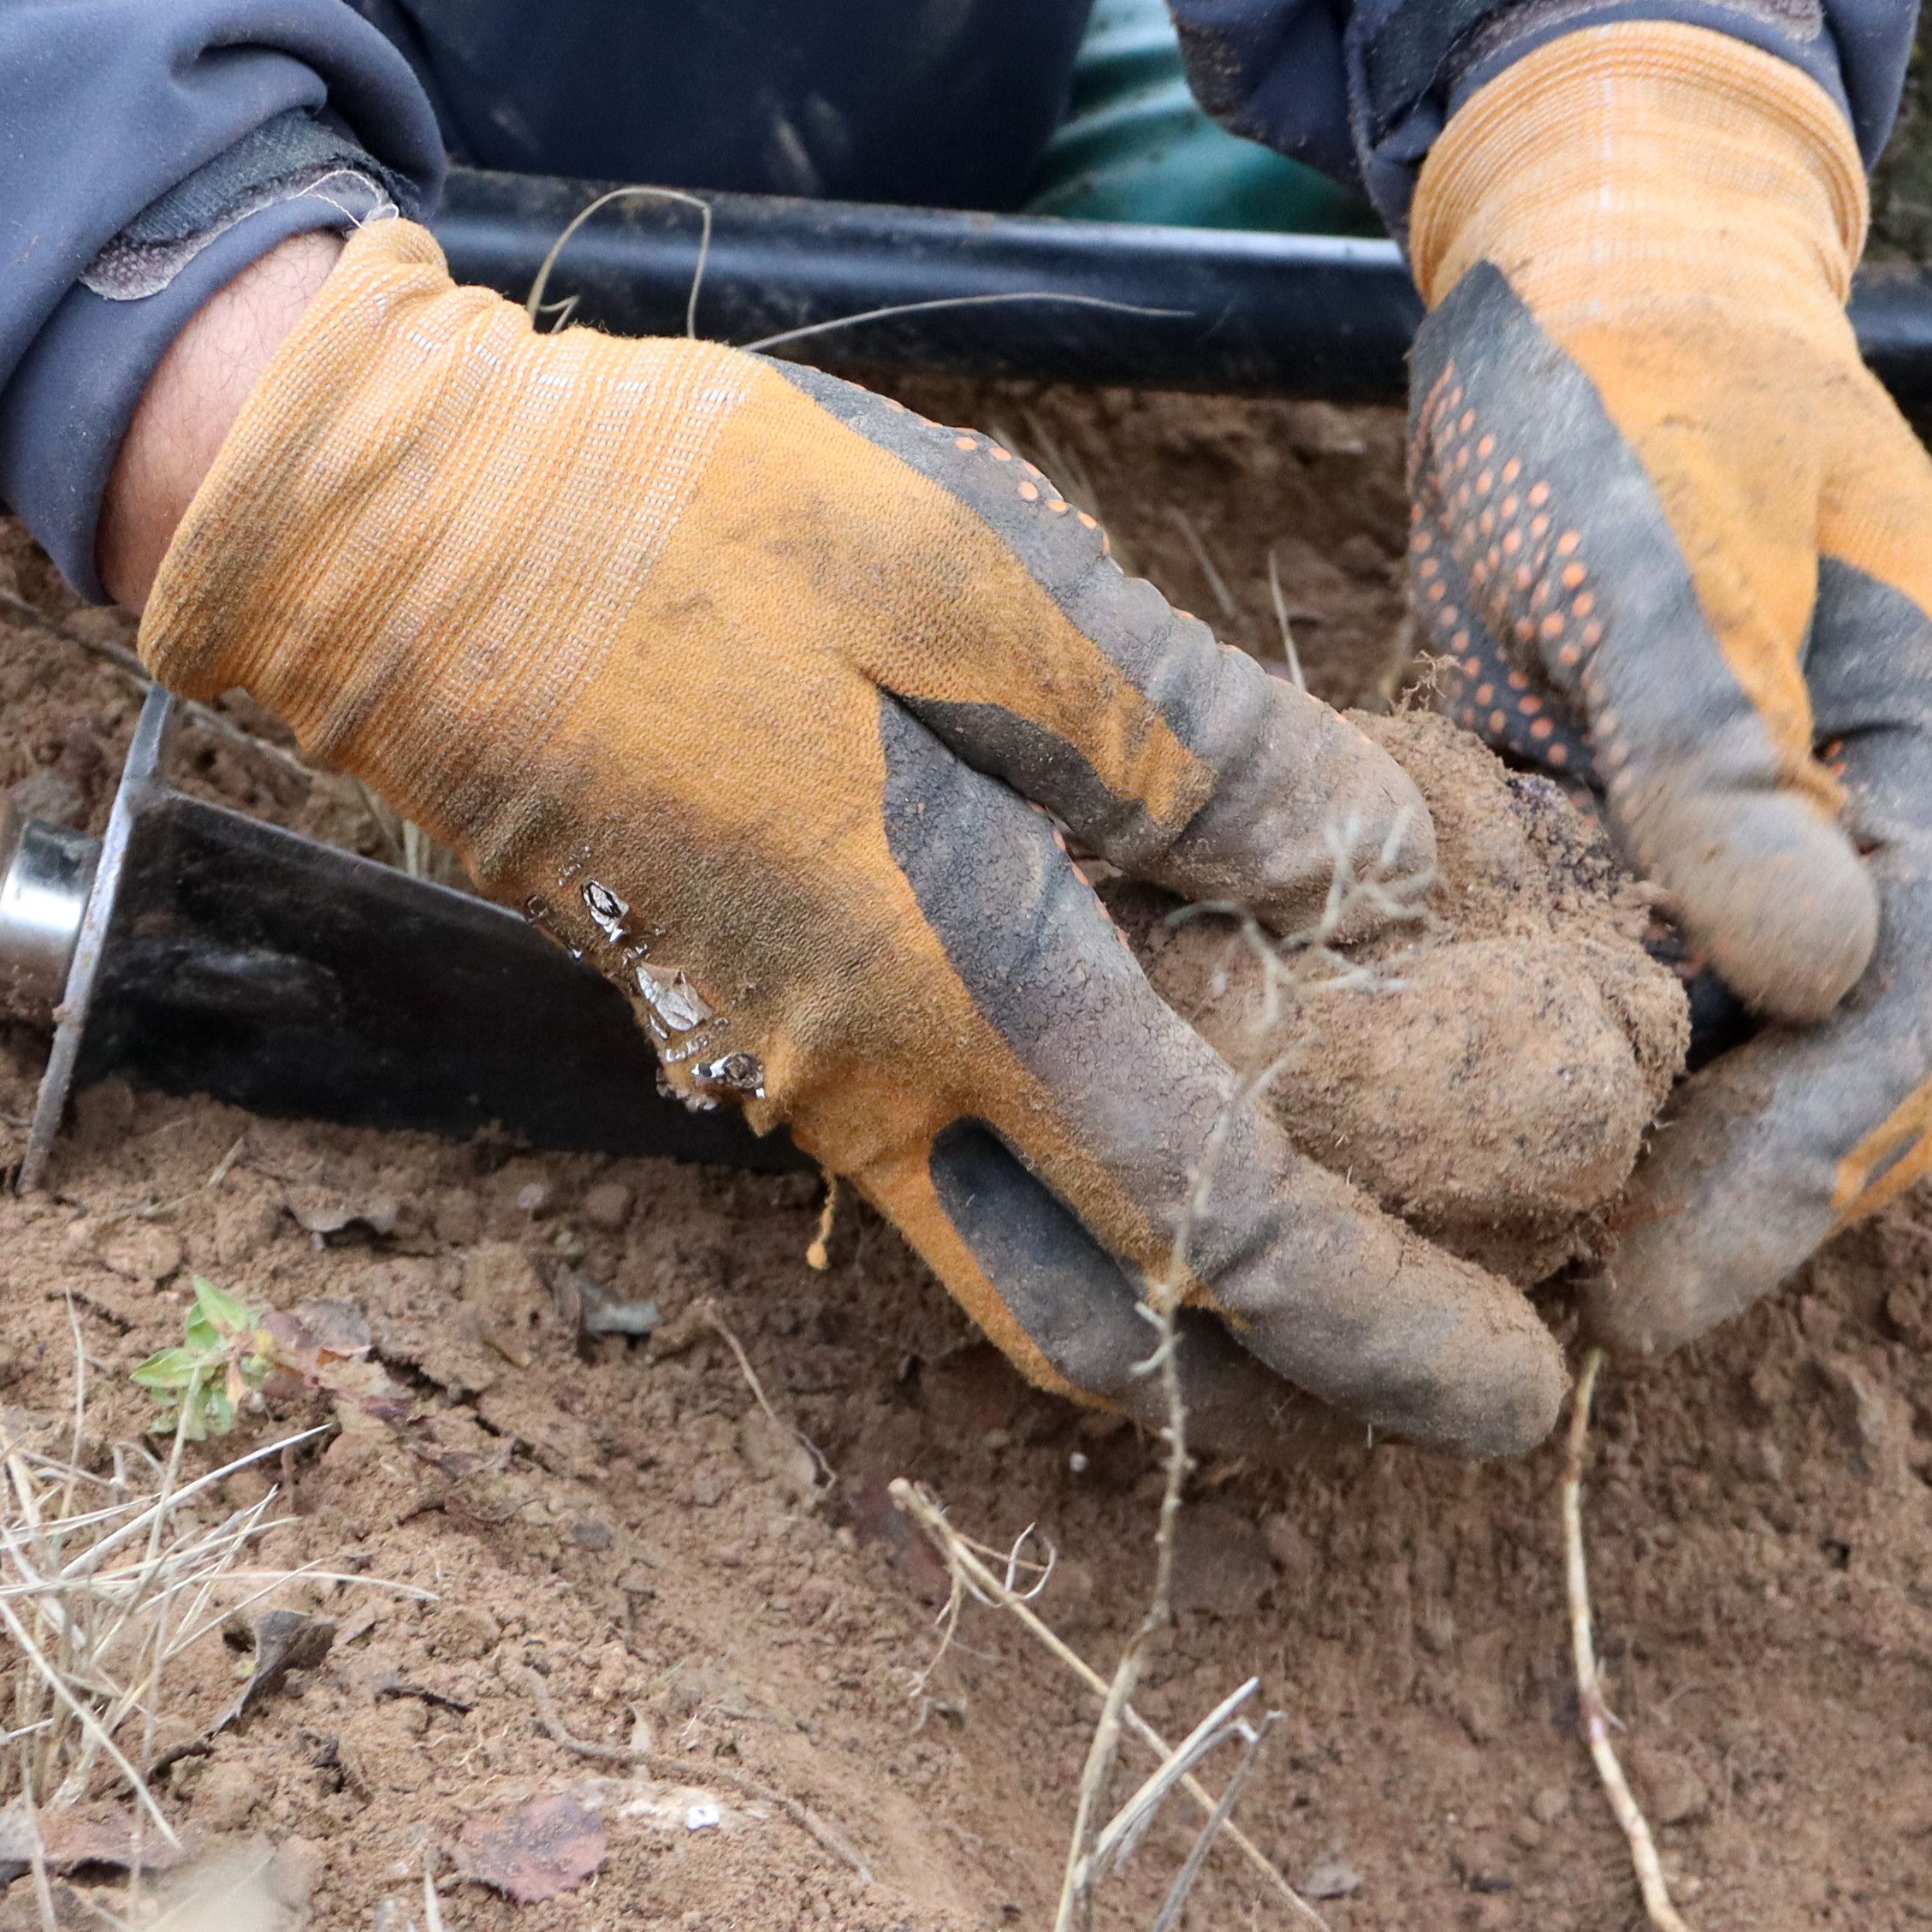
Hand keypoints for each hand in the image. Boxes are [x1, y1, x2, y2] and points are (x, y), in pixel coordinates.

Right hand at [136, 219, 1570, 1458]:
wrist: (406, 538)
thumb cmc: (711, 534)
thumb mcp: (1000, 586)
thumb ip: (1199, 749)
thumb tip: (1376, 881)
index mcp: (964, 989)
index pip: (1221, 1233)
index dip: (1389, 1330)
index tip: (1525, 1397)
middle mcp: (870, 1083)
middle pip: (1096, 1331)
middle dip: (1274, 1375)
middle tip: (1425, 1342)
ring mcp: (784, 1059)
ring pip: (1004, 1252)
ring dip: (1166, 1275)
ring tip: (1320, 1210)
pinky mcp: (734, 999)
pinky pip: (929, 1149)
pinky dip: (1063, 1159)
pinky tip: (1147, 1046)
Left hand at [1402, 25, 1931, 1352]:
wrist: (1589, 240)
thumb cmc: (1629, 359)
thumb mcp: (1662, 521)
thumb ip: (1722, 735)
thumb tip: (1811, 968)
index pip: (1917, 1005)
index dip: (1804, 1165)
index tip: (1666, 1293)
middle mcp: (1904, 804)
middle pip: (1870, 1065)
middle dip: (1753, 1203)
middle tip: (1595, 1326)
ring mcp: (1804, 823)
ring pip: (1769, 1049)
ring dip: (1677, 1160)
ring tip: (1528, 1282)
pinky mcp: (1681, 824)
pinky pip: (1668, 990)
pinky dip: (1603, 1074)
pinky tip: (1483, 1149)